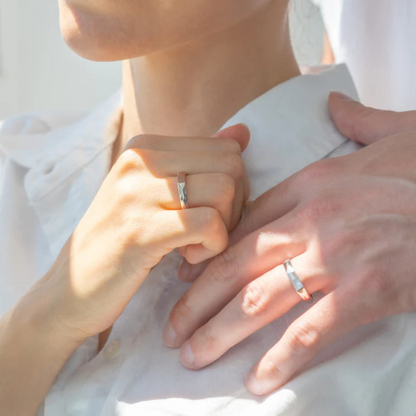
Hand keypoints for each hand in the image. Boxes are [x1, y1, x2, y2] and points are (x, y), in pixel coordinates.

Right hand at [23, 124, 249, 343]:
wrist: (73, 286)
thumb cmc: (123, 238)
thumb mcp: (158, 193)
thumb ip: (201, 161)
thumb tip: (243, 133)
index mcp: (146, 146)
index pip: (227, 150)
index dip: (234, 187)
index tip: (209, 212)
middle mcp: (141, 160)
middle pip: (231, 167)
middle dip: (234, 206)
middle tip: (207, 232)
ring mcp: (137, 192)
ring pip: (224, 190)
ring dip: (222, 228)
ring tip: (193, 245)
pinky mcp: (140, 230)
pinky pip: (209, 224)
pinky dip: (212, 246)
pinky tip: (188, 258)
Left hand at [163, 92, 415, 394]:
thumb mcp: (392, 134)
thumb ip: (355, 120)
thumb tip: (332, 101)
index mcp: (312, 184)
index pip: (244, 222)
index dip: (210, 251)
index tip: (186, 274)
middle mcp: (313, 221)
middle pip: (236, 263)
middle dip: (197, 300)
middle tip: (171, 328)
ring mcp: (335, 258)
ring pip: (260, 299)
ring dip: (221, 332)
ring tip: (193, 355)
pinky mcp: (365, 293)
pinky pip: (310, 331)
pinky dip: (281, 359)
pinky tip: (257, 380)